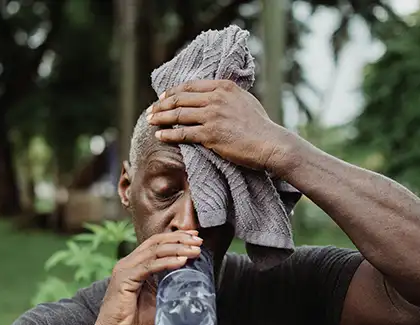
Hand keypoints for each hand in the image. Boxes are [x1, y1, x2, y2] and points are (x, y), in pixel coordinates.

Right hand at [84, 231, 202, 324]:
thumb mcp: (158, 303)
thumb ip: (170, 291)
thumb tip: (192, 289)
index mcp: (135, 266)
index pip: (157, 244)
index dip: (176, 238)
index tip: (195, 238)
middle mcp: (128, 264)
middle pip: (156, 242)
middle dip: (180, 238)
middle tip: (199, 241)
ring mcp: (125, 270)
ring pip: (154, 251)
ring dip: (177, 248)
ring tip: (194, 250)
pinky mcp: (124, 280)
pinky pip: (149, 266)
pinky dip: (167, 262)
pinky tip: (181, 261)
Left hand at [147, 80, 289, 171]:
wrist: (270, 143)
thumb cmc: (261, 127)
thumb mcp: (245, 101)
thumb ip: (228, 97)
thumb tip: (216, 98)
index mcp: (224, 87)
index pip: (191, 86)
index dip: (173, 91)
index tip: (163, 97)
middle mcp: (216, 98)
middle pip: (180, 98)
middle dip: (162, 105)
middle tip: (150, 111)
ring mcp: (212, 116)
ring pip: (179, 114)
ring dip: (161, 118)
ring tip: (149, 122)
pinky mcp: (210, 134)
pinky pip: (183, 133)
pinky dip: (168, 134)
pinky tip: (160, 135)